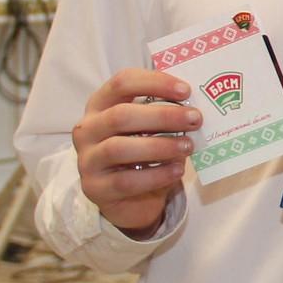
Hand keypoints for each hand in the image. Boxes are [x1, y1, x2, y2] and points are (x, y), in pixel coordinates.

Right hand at [73, 70, 201, 237]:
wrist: (128, 199)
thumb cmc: (141, 153)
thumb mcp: (148, 128)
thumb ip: (162, 113)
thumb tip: (193, 106)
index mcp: (99, 105)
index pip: (122, 83)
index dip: (154, 82)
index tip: (186, 90)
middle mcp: (87, 129)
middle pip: (121, 115)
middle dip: (163, 116)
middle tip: (195, 119)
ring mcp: (88, 160)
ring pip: (120, 148)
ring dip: (160, 146)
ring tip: (188, 146)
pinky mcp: (95, 188)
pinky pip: (127, 181)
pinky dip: (157, 174)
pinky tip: (178, 169)